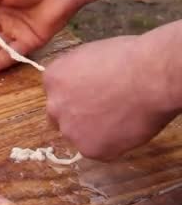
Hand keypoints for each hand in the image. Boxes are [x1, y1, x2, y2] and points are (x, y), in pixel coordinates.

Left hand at [43, 35, 178, 160]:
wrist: (151, 78)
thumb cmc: (128, 58)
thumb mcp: (88, 54)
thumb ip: (75, 73)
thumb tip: (80, 82)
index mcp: (53, 79)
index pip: (57, 94)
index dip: (76, 95)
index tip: (91, 95)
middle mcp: (55, 106)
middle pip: (61, 116)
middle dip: (78, 115)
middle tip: (103, 110)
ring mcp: (71, 130)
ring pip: (78, 135)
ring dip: (94, 131)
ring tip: (120, 117)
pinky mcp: (90, 149)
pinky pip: (98, 150)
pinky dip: (111, 144)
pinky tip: (126, 128)